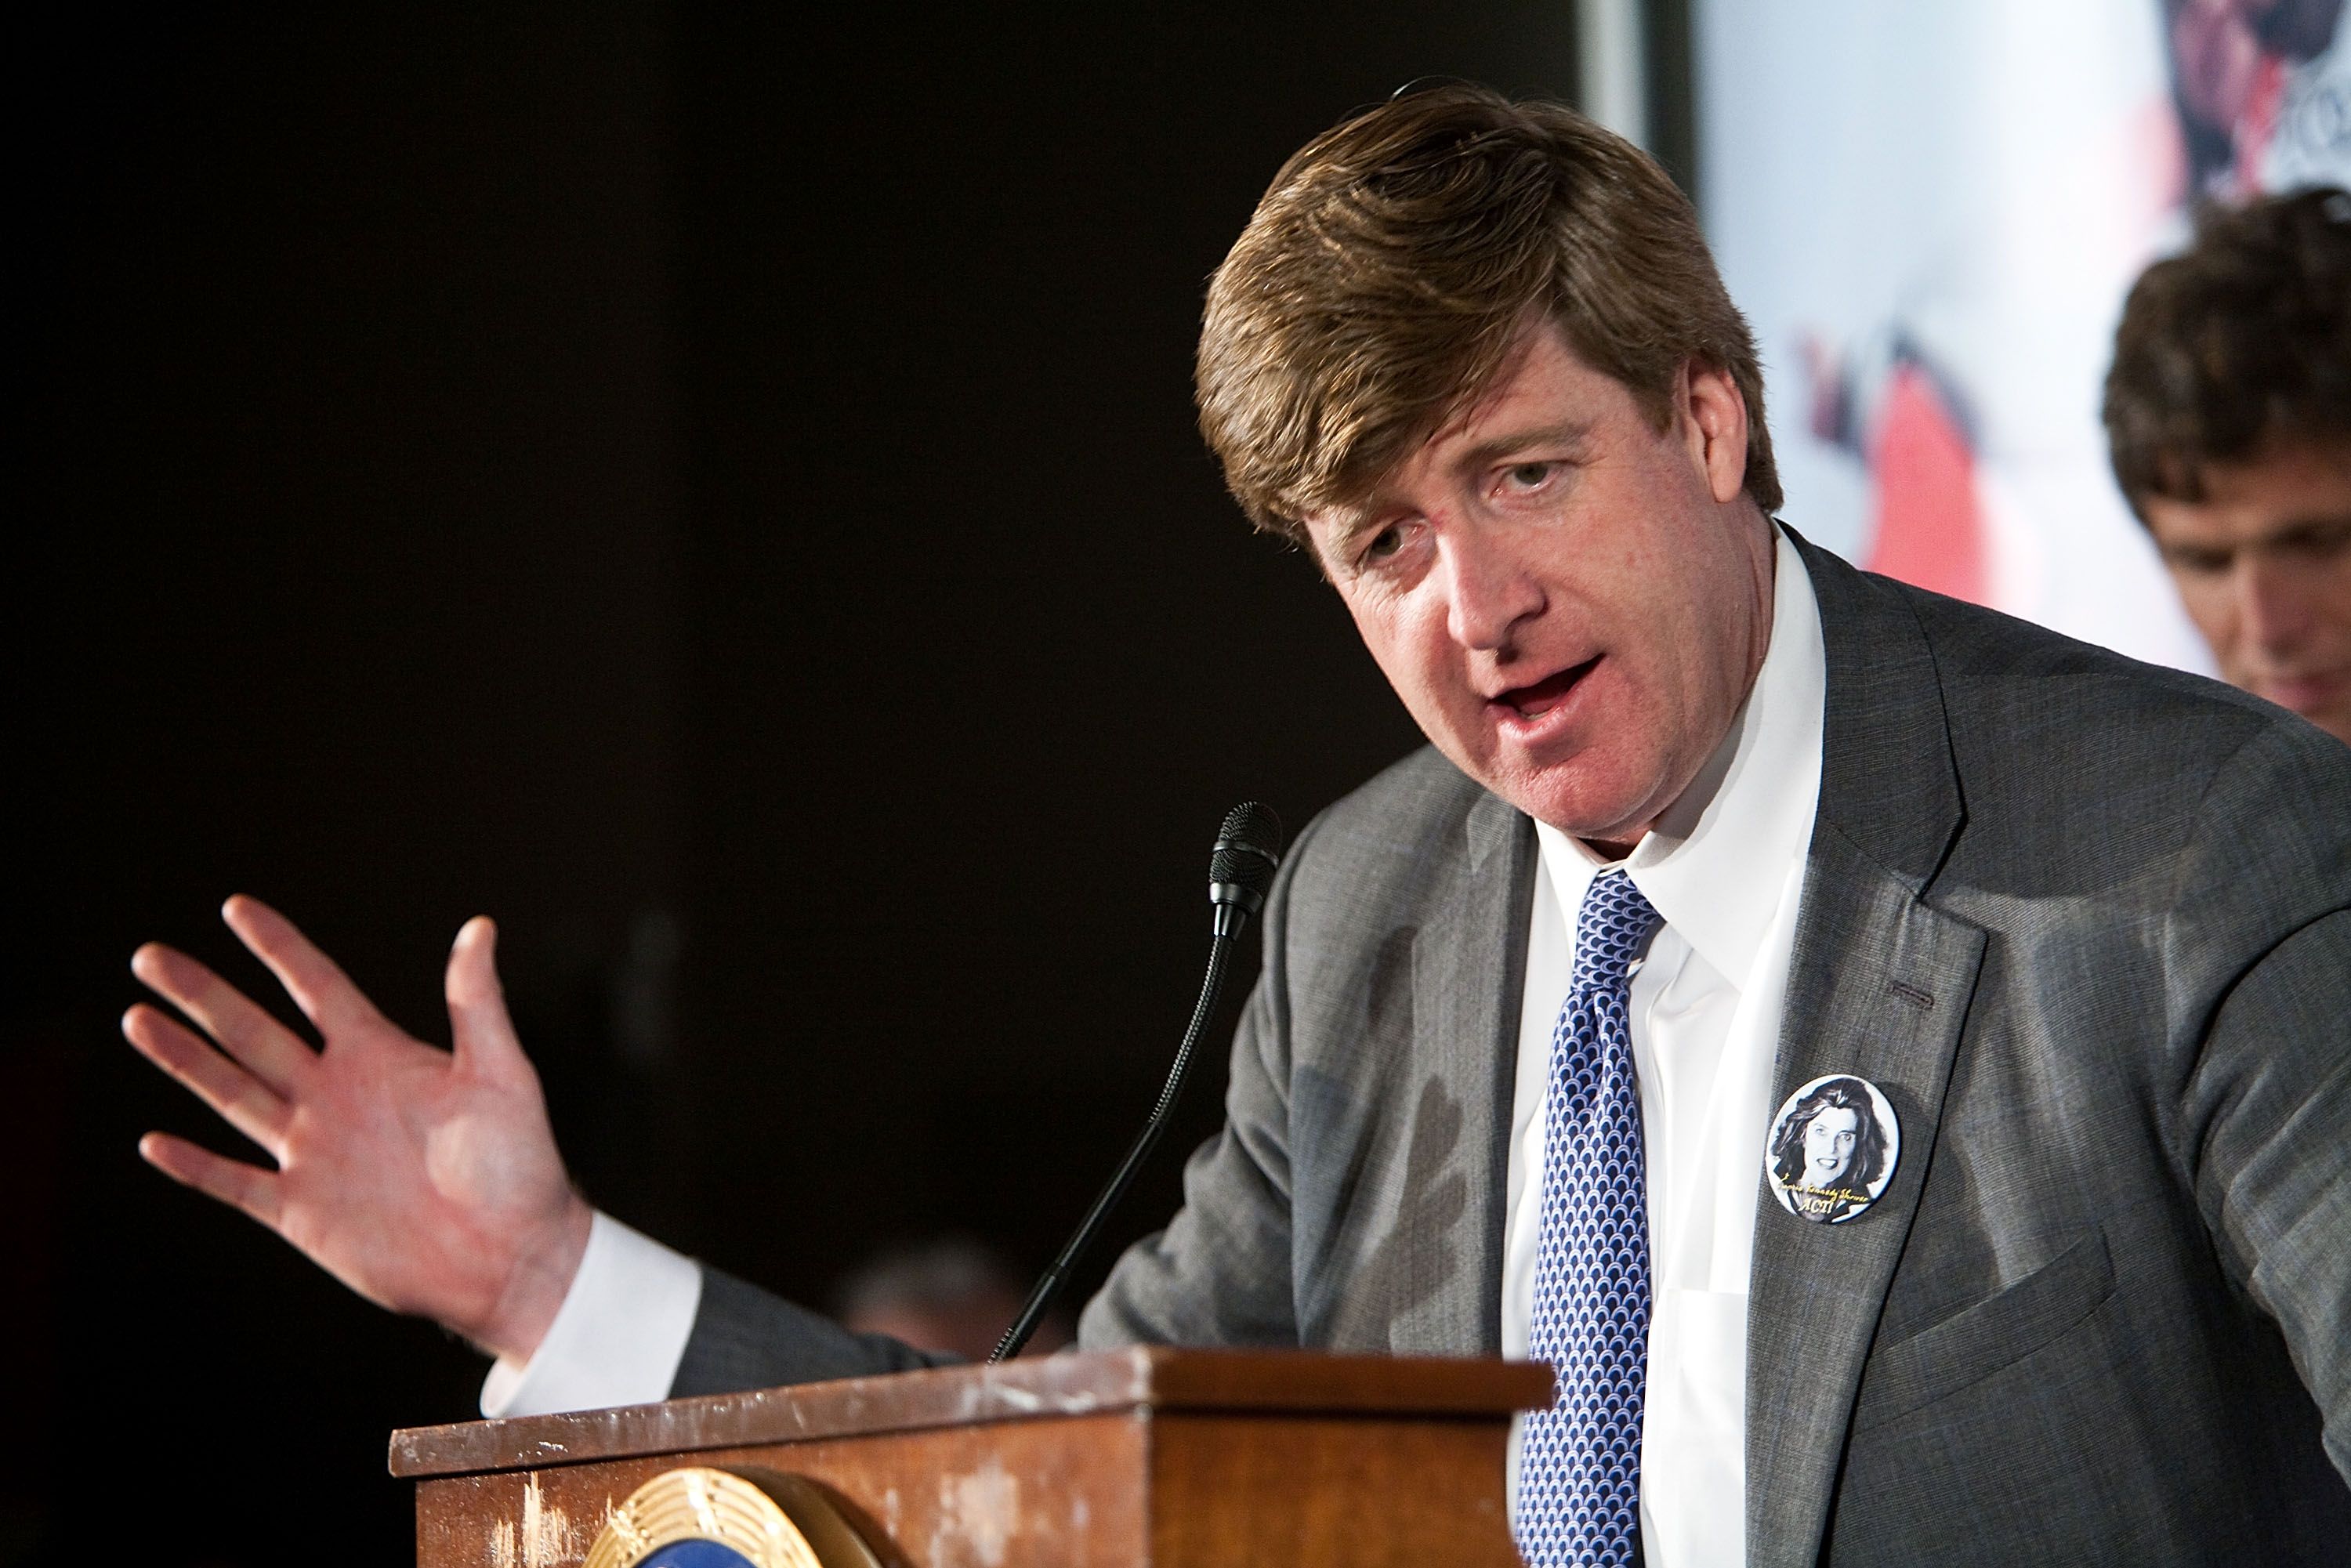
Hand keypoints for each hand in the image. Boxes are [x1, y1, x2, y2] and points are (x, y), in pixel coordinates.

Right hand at [124, 896, 593, 1363]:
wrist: (513, 1254)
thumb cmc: (519, 1162)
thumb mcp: (502, 1073)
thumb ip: (477, 1003)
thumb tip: (480, 926)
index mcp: (380, 1055)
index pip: (317, 987)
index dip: (278, 948)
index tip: (236, 907)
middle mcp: (336, 1095)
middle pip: (253, 1033)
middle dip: (202, 994)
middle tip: (149, 956)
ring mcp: (314, 1152)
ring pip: (232, 1095)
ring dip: (185, 1060)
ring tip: (136, 1018)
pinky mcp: (302, 1212)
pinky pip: (235, 1183)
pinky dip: (196, 1166)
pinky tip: (152, 1142)